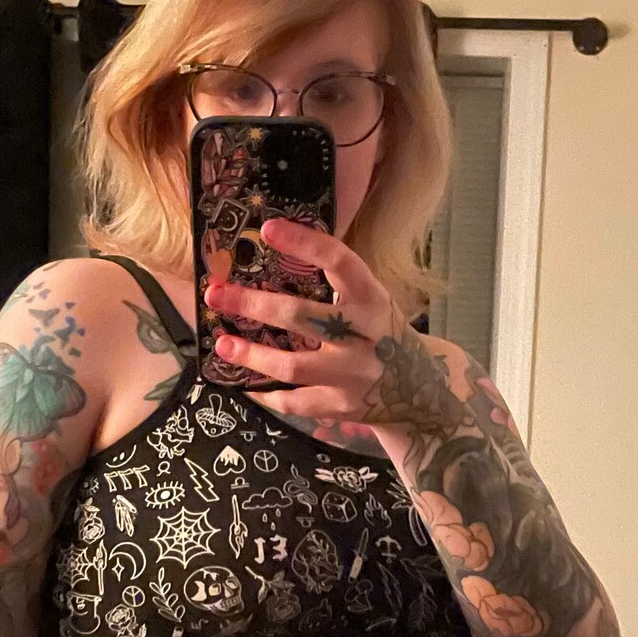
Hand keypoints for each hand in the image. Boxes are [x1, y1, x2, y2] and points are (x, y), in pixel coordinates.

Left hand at [204, 218, 459, 431]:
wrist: (421, 394)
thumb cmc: (382, 336)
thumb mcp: (371, 303)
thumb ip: (336, 285)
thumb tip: (273, 255)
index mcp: (372, 299)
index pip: (339, 261)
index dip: (303, 243)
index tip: (267, 229)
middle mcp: (366, 335)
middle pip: (301, 316)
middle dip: (253, 304)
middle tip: (216, 294)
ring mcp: (354, 375)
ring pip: (292, 366)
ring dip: (251, 355)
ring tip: (222, 343)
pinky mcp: (343, 407)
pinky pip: (296, 402)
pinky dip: (268, 393)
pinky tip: (247, 384)